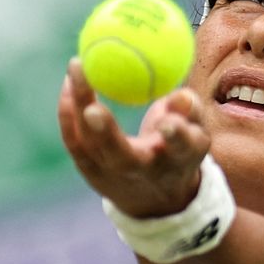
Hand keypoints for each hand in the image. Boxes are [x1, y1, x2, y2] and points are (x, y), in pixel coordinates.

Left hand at [58, 57, 209, 217]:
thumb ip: (190, 110)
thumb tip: (180, 96)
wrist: (153, 196)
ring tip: (76, 67)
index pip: (180, 148)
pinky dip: (68, 112)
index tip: (166, 120)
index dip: (175, 135)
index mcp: (178, 160)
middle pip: (121, 157)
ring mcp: (112, 173)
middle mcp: (143, 171)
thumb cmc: (177, 149)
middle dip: (106, 133)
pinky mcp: (90, 170)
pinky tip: (68, 84)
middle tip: (93, 106)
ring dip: (78, 107)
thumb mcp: (195, 133)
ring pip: (90, 145)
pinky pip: (74, 141)